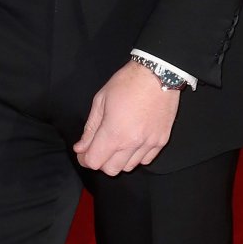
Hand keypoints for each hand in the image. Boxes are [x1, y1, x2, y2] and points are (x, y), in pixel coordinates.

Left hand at [73, 61, 180, 175]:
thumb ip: (90, 129)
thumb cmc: (126, 83)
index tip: (83, 152)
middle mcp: (132, 143)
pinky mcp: (162, 141)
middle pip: (111, 169)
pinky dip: (136, 157)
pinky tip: (132, 143)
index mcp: (114, 133)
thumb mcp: (100, 101)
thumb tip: (81, 147)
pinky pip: (146, 160)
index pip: (94, 162)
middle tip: (98, 147)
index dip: (85, 159)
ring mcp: (149, 143)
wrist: (158, 74)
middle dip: (101, 161)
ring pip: (129, 167)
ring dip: (119, 160)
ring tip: (117, 143)